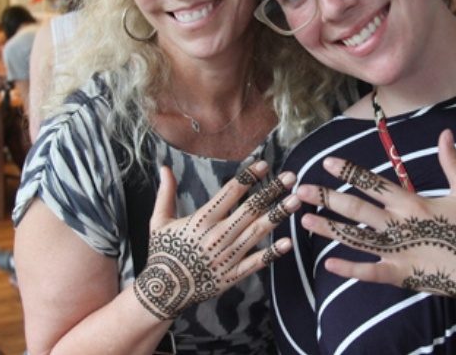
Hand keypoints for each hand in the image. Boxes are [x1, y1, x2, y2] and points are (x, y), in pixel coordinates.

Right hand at [134, 161, 298, 319]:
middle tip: (291, 176)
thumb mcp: (159, 221)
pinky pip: (255, 263)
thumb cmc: (162, 252)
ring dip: (277, 215)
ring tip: (296, 201)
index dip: (248, 177)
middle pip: (250, 209)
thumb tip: (164, 166)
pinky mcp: (231, 275)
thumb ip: (166, 193)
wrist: (163, 291)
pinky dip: (272, 253)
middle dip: (271, 191)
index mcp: (201, 220)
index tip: (264, 164)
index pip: (230, 193)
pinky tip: (288, 243)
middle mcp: (217, 235)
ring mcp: (226, 256)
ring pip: (257, 232)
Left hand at [296, 130, 455, 311]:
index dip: (349, 172)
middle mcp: (399, 225)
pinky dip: (350, 268)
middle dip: (326, 198)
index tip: (327, 162)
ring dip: (329, 229)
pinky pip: (370, 272)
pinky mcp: (401, 275)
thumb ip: (452, 161)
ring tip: (304, 221)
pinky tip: (328, 264)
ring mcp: (398, 252)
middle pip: (355, 209)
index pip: (372, 183)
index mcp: (411, 203)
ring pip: (356, 239)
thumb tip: (445, 133)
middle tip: (301, 190)